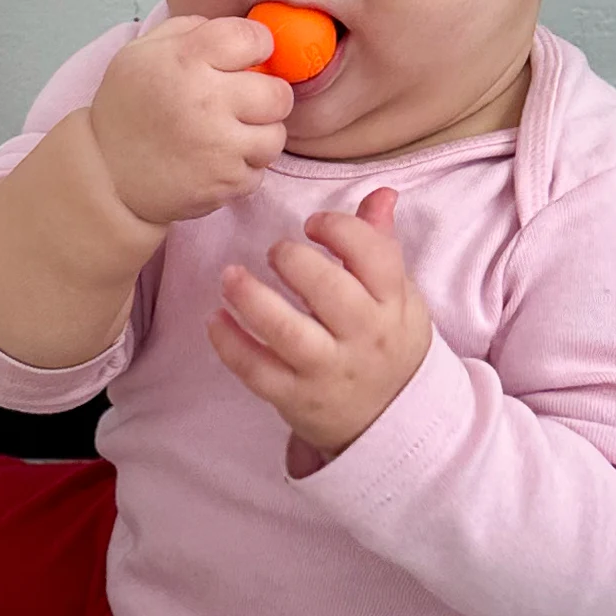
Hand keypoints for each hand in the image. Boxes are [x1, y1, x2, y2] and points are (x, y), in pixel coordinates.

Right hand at [86, 14, 290, 228]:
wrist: (104, 175)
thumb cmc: (126, 111)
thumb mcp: (140, 53)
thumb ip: (187, 30)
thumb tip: (234, 33)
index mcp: (186, 60)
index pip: (253, 37)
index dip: (257, 45)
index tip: (248, 56)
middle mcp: (206, 101)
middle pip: (278, 93)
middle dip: (267, 96)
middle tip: (246, 102)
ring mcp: (218, 146)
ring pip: (275, 136)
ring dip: (258, 135)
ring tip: (229, 135)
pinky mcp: (224, 183)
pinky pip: (258, 172)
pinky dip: (242, 168)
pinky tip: (216, 162)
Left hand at [208, 188, 432, 471]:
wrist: (392, 422)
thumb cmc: (388, 344)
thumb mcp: (398, 297)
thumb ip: (381, 245)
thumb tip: (380, 193)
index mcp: (392, 304)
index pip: (373, 256)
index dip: (339, 229)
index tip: (314, 224)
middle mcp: (363, 337)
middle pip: (327, 290)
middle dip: (293, 261)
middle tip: (275, 251)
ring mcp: (328, 370)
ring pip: (287, 331)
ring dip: (252, 298)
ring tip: (230, 276)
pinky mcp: (296, 398)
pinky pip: (256, 371)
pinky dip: (230, 344)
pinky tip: (216, 320)